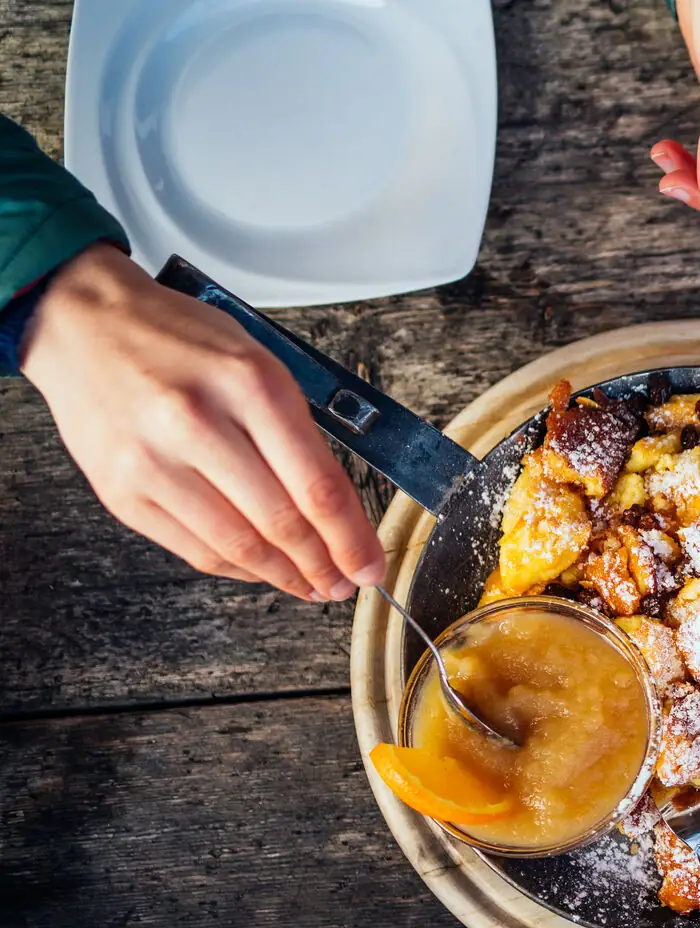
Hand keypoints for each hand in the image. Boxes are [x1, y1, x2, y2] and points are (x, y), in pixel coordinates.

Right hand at [19, 244, 386, 600]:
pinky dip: (237, 567)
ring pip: (239, 546)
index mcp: (248, 385)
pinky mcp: (121, 492)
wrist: (82, 322)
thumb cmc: (178, 339)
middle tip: (344, 583)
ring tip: (311, 584)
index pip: (317, 486)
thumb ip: (298, 433)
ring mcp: (152, 462)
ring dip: (284, 575)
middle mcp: (197, 424)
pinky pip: (194, 549)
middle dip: (324, 565)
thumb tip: (340, 508)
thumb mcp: (259, 363)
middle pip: (281, 523)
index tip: (369, 564)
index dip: (351, 538)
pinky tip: (261, 569)